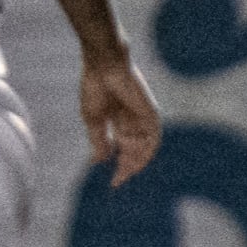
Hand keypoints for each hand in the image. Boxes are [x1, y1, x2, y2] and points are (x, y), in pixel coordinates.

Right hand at [78, 51, 163, 186]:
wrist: (103, 65)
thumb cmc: (95, 87)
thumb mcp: (93, 120)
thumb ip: (99, 140)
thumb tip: (101, 160)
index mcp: (119, 120)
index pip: (123, 147)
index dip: (120, 165)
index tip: (114, 182)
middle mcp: (133, 120)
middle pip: (136, 150)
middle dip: (128, 166)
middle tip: (119, 179)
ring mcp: (142, 116)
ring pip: (146, 146)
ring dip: (137, 161)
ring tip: (126, 172)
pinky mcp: (150, 111)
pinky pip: (153, 136)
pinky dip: (147, 149)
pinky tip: (138, 159)